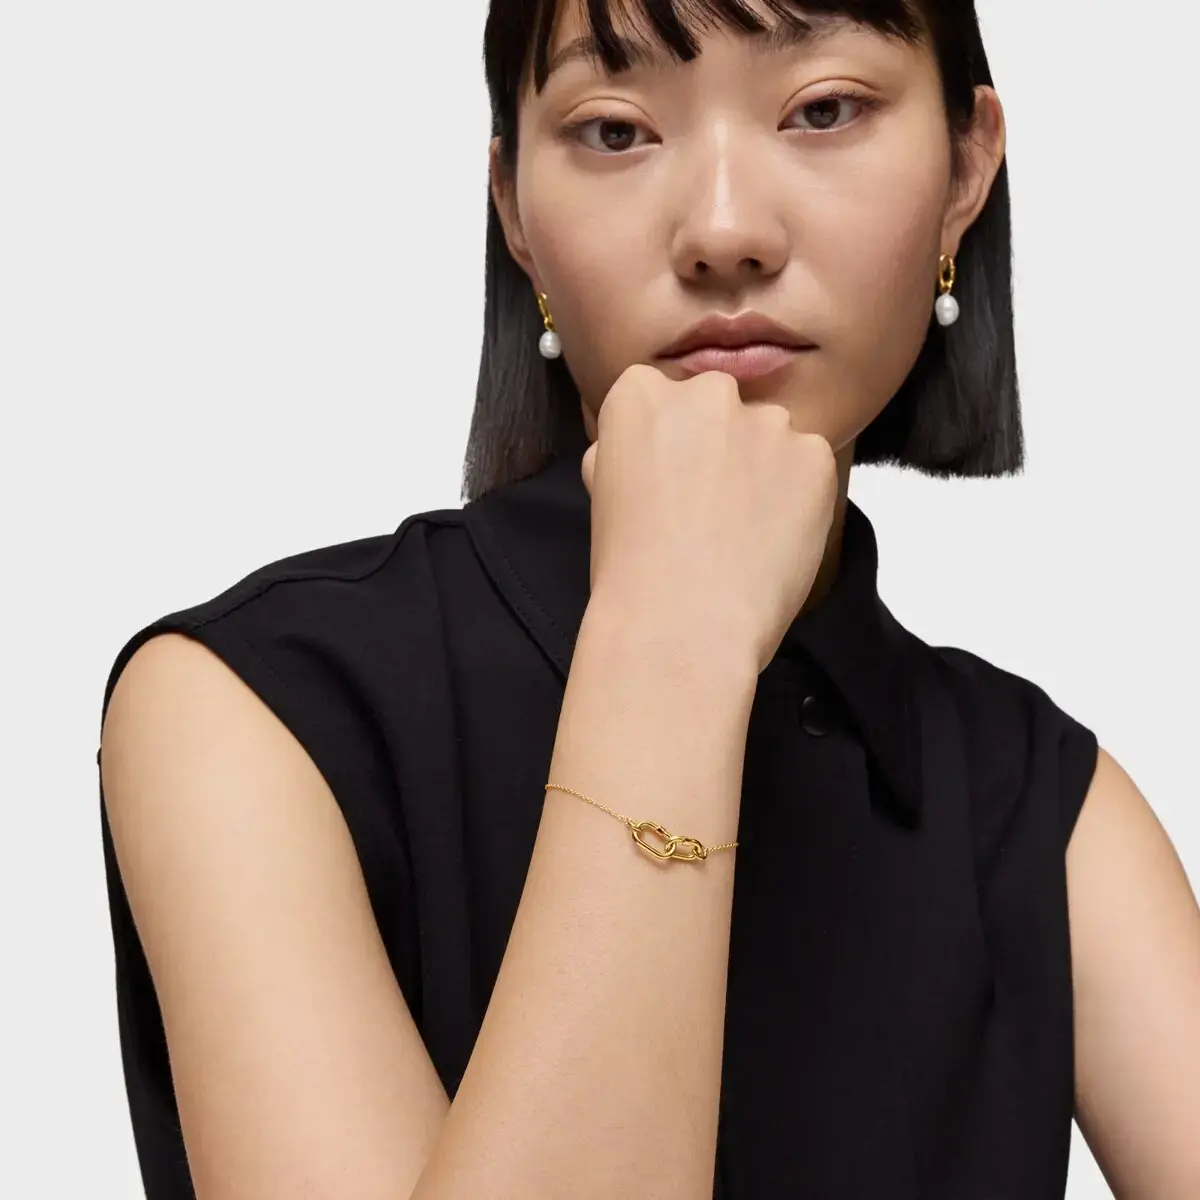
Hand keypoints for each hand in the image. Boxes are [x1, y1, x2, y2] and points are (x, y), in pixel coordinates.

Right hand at [580, 364, 838, 674]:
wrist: (682, 621)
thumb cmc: (633, 570)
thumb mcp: (602, 489)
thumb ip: (629, 446)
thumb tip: (652, 444)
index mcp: (641, 393)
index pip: (660, 395)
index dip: (667, 443)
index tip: (667, 479)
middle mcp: (706, 392)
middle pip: (719, 406)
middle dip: (718, 445)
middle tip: (707, 507)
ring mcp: (766, 421)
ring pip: (769, 435)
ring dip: (762, 469)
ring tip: (741, 531)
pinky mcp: (814, 455)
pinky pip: (810, 465)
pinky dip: (799, 495)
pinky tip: (771, 537)